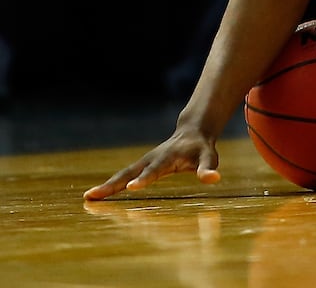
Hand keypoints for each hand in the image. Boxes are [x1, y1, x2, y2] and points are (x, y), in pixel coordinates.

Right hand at [83, 127, 220, 199]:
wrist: (192, 133)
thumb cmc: (201, 149)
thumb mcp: (209, 158)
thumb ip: (208, 168)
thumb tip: (213, 178)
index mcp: (167, 158)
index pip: (155, 170)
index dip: (144, 178)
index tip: (131, 188)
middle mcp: (150, 159)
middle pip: (129, 173)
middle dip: (112, 185)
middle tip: (93, 196)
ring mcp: (143, 162)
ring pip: (122, 175)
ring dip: (106, 186)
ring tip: (88, 198)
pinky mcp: (139, 167)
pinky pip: (122, 177)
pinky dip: (110, 186)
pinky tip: (96, 197)